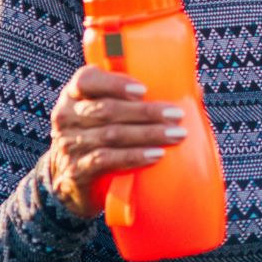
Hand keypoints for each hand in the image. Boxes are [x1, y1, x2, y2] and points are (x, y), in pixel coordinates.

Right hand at [42, 66, 186, 217]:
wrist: (72, 181)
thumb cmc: (103, 135)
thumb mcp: (112, 113)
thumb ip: (143, 97)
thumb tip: (194, 89)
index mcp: (75, 94)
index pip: (86, 80)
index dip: (114, 83)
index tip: (144, 90)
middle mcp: (67, 116)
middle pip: (107, 109)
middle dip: (147, 112)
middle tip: (178, 115)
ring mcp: (69, 144)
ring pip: (111, 135)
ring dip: (148, 134)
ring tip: (176, 135)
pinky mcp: (76, 170)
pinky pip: (106, 160)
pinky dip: (134, 156)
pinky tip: (156, 155)